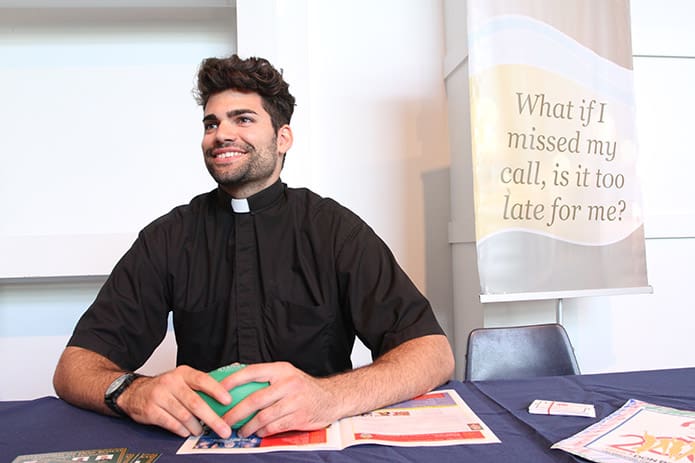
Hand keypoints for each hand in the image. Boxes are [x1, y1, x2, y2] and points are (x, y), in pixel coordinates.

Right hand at [119, 365, 232, 438]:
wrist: (134, 391)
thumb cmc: (165, 386)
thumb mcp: (182, 378)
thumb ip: (201, 384)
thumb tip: (227, 391)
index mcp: (183, 373)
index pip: (203, 380)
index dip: (216, 390)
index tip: (228, 401)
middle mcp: (171, 383)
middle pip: (195, 403)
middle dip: (212, 418)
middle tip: (223, 429)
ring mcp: (160, 396)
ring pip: (184, 416)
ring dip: (196, 427)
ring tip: (201, 431)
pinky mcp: (151, 410)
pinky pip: (171, 424)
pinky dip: (182, 430)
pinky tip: (186, 431)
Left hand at [219, 362, 341, 437]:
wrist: (331, 398)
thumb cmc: (303, 388)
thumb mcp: (287, 375)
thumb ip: (266, 377)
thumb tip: (236, 380)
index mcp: (281, 369)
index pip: (252, 372)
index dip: (233, 381)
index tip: (218, 391)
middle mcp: (288, 383)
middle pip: (255, 399)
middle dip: (235, 412)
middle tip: (223, 420)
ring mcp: (294, 400)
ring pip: (263, 416)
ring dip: (248, 426)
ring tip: (239, 431)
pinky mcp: (299, 416)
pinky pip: (274, 426)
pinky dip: (262, 431)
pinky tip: (256, 433)